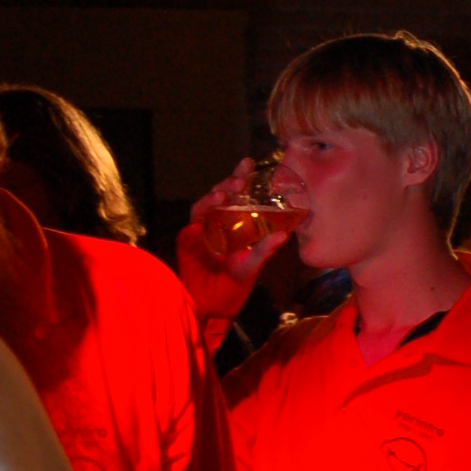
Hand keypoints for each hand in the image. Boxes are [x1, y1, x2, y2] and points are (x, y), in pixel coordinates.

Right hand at [177, 163, 290, 324]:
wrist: (215, 307)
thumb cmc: (234, 285)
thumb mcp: (253, 265)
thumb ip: (265, 249)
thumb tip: (284, 235)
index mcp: (233, 223)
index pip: (236, 196)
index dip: (239, 178)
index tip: (248, 164)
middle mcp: (216, 223)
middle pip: (218, 196)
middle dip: (227, 185)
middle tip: (239, 180)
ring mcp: (200, 232)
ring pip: (202, 207)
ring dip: (211, 200)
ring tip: (222, 197)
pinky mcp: (186, 244)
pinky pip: (189, 230)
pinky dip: (194, 226)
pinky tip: (201, 224)